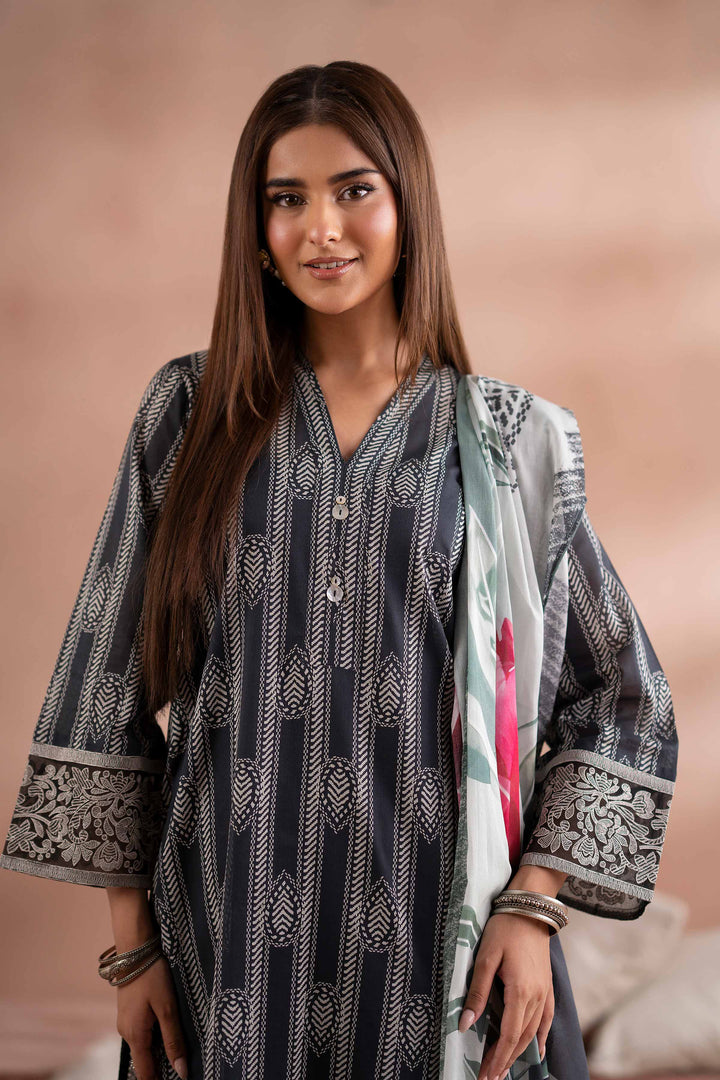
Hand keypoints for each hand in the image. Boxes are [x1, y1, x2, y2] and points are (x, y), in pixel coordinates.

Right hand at [116, 954, 187, 1079]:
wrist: (134, 949)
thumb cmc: (152, 975)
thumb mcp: (168, 1008)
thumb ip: (174, 1040)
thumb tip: (181, 1071)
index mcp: (135, 1036)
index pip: (145, 1073)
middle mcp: (126, 1033)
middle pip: (144, 1062)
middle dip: (161, 1068)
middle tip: (182, 1066)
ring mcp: (125, 1022)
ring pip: (143, 1046)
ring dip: (158, 1052)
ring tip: (179, 1051)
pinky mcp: (128, 1012)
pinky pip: (141, 1033)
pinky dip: (154, 1038)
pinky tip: (168, 1031)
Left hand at [458, 913, 553, 1079]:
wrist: (530, 908)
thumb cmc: (504, 930)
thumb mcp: (485, 958)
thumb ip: (476, 993)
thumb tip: (465, 1025)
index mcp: (521, 991)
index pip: (510, 1035)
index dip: (498, 1057)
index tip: (486, 1074)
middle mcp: (537, 997)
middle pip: (522, 1039)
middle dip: (506, 1061)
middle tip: (490, 1078)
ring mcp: (546, 992)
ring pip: (534, 1032)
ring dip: (520, 1053)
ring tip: (505, 1070)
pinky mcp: (548, 986)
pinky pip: (547, 1020)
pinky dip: (541, 1038)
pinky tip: (537, 1051)